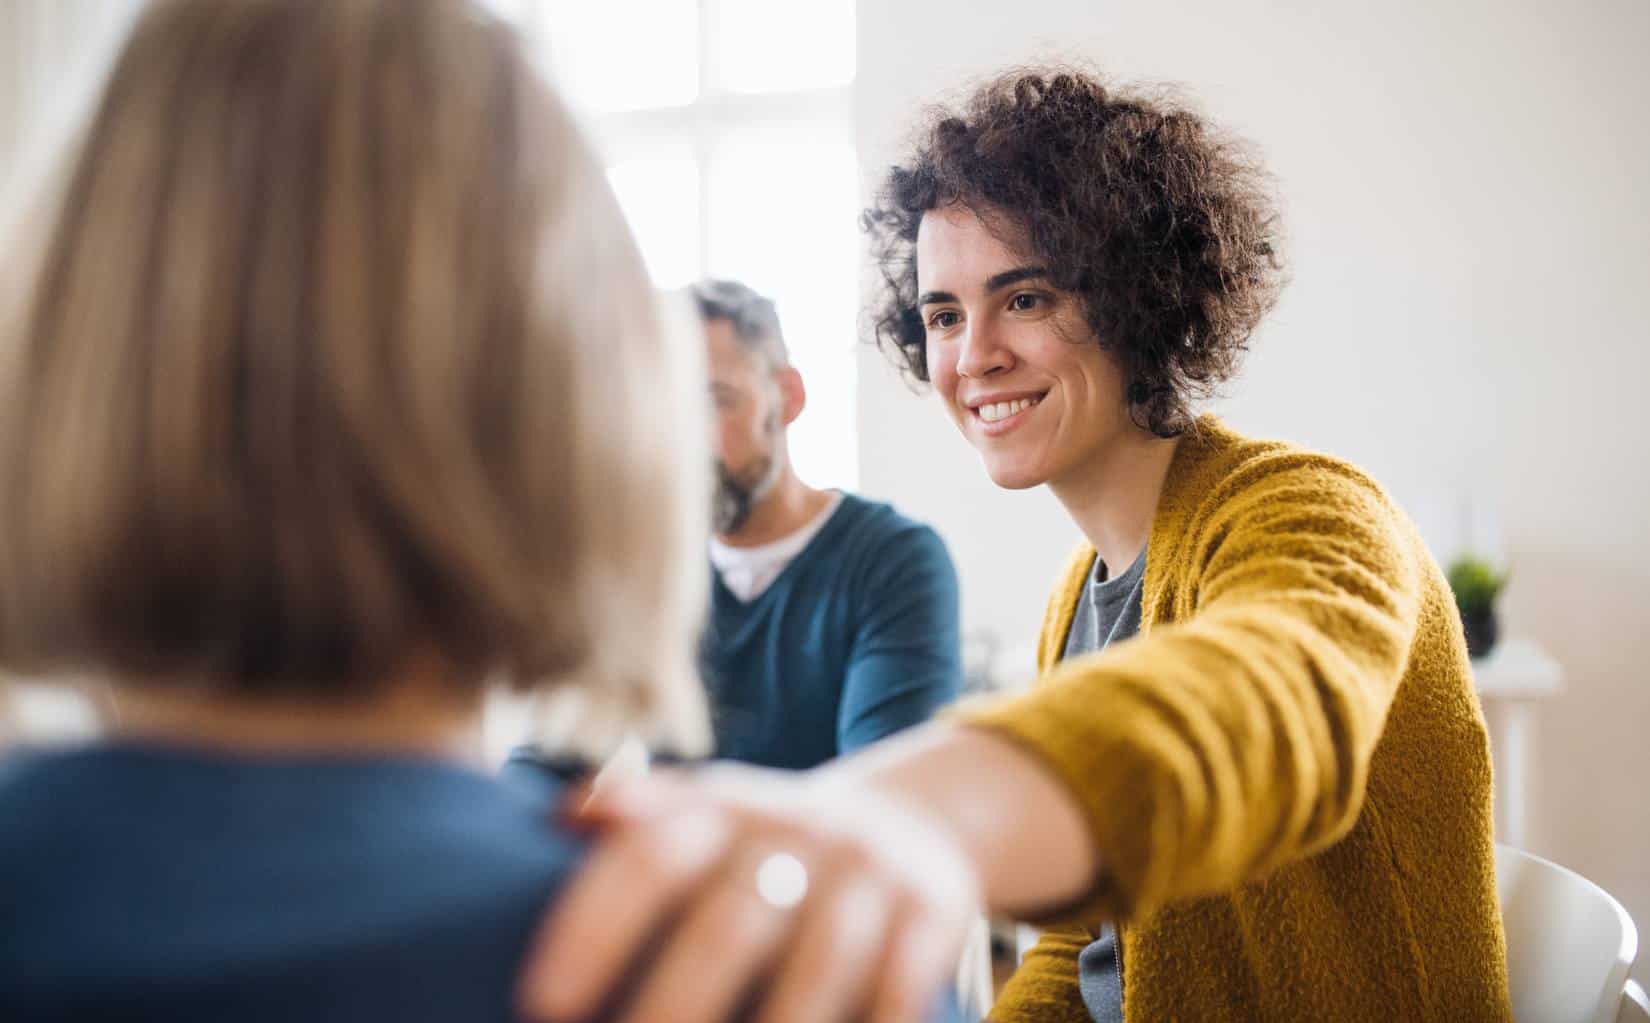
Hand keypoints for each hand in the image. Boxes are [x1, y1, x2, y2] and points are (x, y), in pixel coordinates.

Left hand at [516, 763, 980, 1022]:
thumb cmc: (767, 846)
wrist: (906, 822)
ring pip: (819, 962)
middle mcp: (795, 830)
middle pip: (728, 923)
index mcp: (721, 809)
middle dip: (671, 1006)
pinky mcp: (932, 909)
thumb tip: (561, 818)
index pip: (648, 858)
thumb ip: (638, 820)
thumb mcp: (708, 815)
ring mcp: (868, 870)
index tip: (540, 1003)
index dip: (592, 928)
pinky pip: (901, 985)